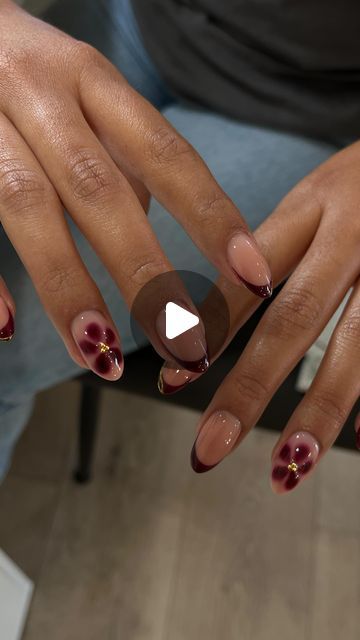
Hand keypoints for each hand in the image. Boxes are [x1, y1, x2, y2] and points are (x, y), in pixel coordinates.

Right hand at [0, 0, 270, 378]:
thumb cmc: (29, 78)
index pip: (166, 153)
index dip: (213, 217)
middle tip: (185, 345)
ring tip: (104, 356)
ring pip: (29, 207)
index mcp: (91, 80)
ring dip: (70, 289)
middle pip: (100, 190)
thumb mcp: (86, 99)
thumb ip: (123, 165)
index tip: (253, 278)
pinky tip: (8, 328)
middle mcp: (39, 93)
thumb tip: (150, 243)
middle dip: (147, 275)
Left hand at [160, 141, 359, 491]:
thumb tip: (222, 314)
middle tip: (210, 446)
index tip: (171, 387)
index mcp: (312, 206)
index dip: (208, 334)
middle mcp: (352, 235)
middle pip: (294, 319)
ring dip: (320, 410)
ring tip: (287, 468)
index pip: (248, 275)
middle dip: (250, 388)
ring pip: (357, 345)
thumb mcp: (319, 194)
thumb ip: (279, 245)